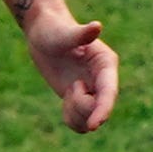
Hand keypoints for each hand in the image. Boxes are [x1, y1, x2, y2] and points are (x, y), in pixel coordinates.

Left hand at [18, 0, 119, 132]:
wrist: (43, 34)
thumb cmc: (53, 29)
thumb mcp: (64, 34)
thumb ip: (81, 34)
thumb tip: (97, 26)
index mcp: (106, 64)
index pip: (109, 92)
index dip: (103, 110)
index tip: (94, 125)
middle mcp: (103, 80)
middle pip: (99, 109)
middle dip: (81, 105)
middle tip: (71, 86)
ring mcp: (92, 91)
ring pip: (90, 119)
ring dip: (76, 113)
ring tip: (67, 92)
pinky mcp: (80, 99)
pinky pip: (81, 122)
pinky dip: (71, 119)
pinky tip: (65, 102)